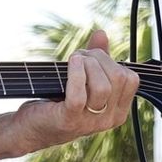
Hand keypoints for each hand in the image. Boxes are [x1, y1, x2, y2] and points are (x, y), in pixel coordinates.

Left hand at [14, 29, 140, 150]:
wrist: (30, 127)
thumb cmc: (57, 102)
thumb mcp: (82, 80)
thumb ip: (96, 59)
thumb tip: (101, 34)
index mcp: (117, 111)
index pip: (130, 79)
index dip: (112, 62)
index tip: (92, 58)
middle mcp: (108, 119)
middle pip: (118, 79)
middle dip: (99, 59)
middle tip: (79, 57)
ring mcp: (90, 122)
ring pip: (103, 86)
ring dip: (87, 65)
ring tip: (73, 61)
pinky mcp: (69, 120)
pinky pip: (79, 94)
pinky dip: (76, 73)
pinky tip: (71, 63)